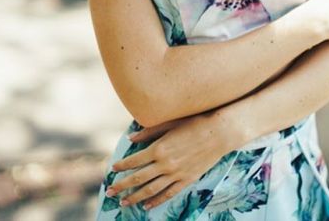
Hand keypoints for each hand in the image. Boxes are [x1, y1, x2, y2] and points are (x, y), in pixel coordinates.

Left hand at [107, 111, 230, 210]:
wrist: (219, 133)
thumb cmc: (194, 123)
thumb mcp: (170, 123)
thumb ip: (150, 132)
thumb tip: (131, 137)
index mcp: (159, 148)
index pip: (134, 160)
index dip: (122, 166)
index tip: (113, 169)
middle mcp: (165, 163)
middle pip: (138, 178)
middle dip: (122, 186)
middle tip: (110, 192)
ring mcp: (176, 174)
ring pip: (151, 190)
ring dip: (135, 197)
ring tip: (123, 203)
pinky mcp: (187, 180)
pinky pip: (168, 194)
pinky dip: (156, 201)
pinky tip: (146, 206)